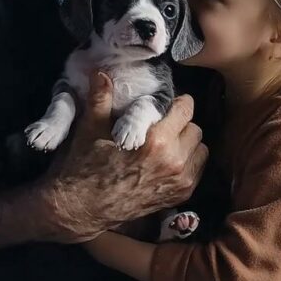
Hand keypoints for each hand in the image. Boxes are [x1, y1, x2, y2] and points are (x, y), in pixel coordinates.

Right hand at [38, 71, 207, 242]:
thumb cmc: (84, 166)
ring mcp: (179, 181)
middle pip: (195, 128)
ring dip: (187, 144)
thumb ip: (101, 97)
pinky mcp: (179, 196)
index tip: (165, 104)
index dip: (176, 102)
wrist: (81, 208)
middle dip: (181, 123)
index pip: (185, 109)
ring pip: (200, 149)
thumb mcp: (90, 128)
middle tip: (162, 125)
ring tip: (166, 143)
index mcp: (156, 140)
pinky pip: (197, 170)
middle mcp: (174, 161)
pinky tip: (167, 161)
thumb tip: (102, 72)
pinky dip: (188, 163)